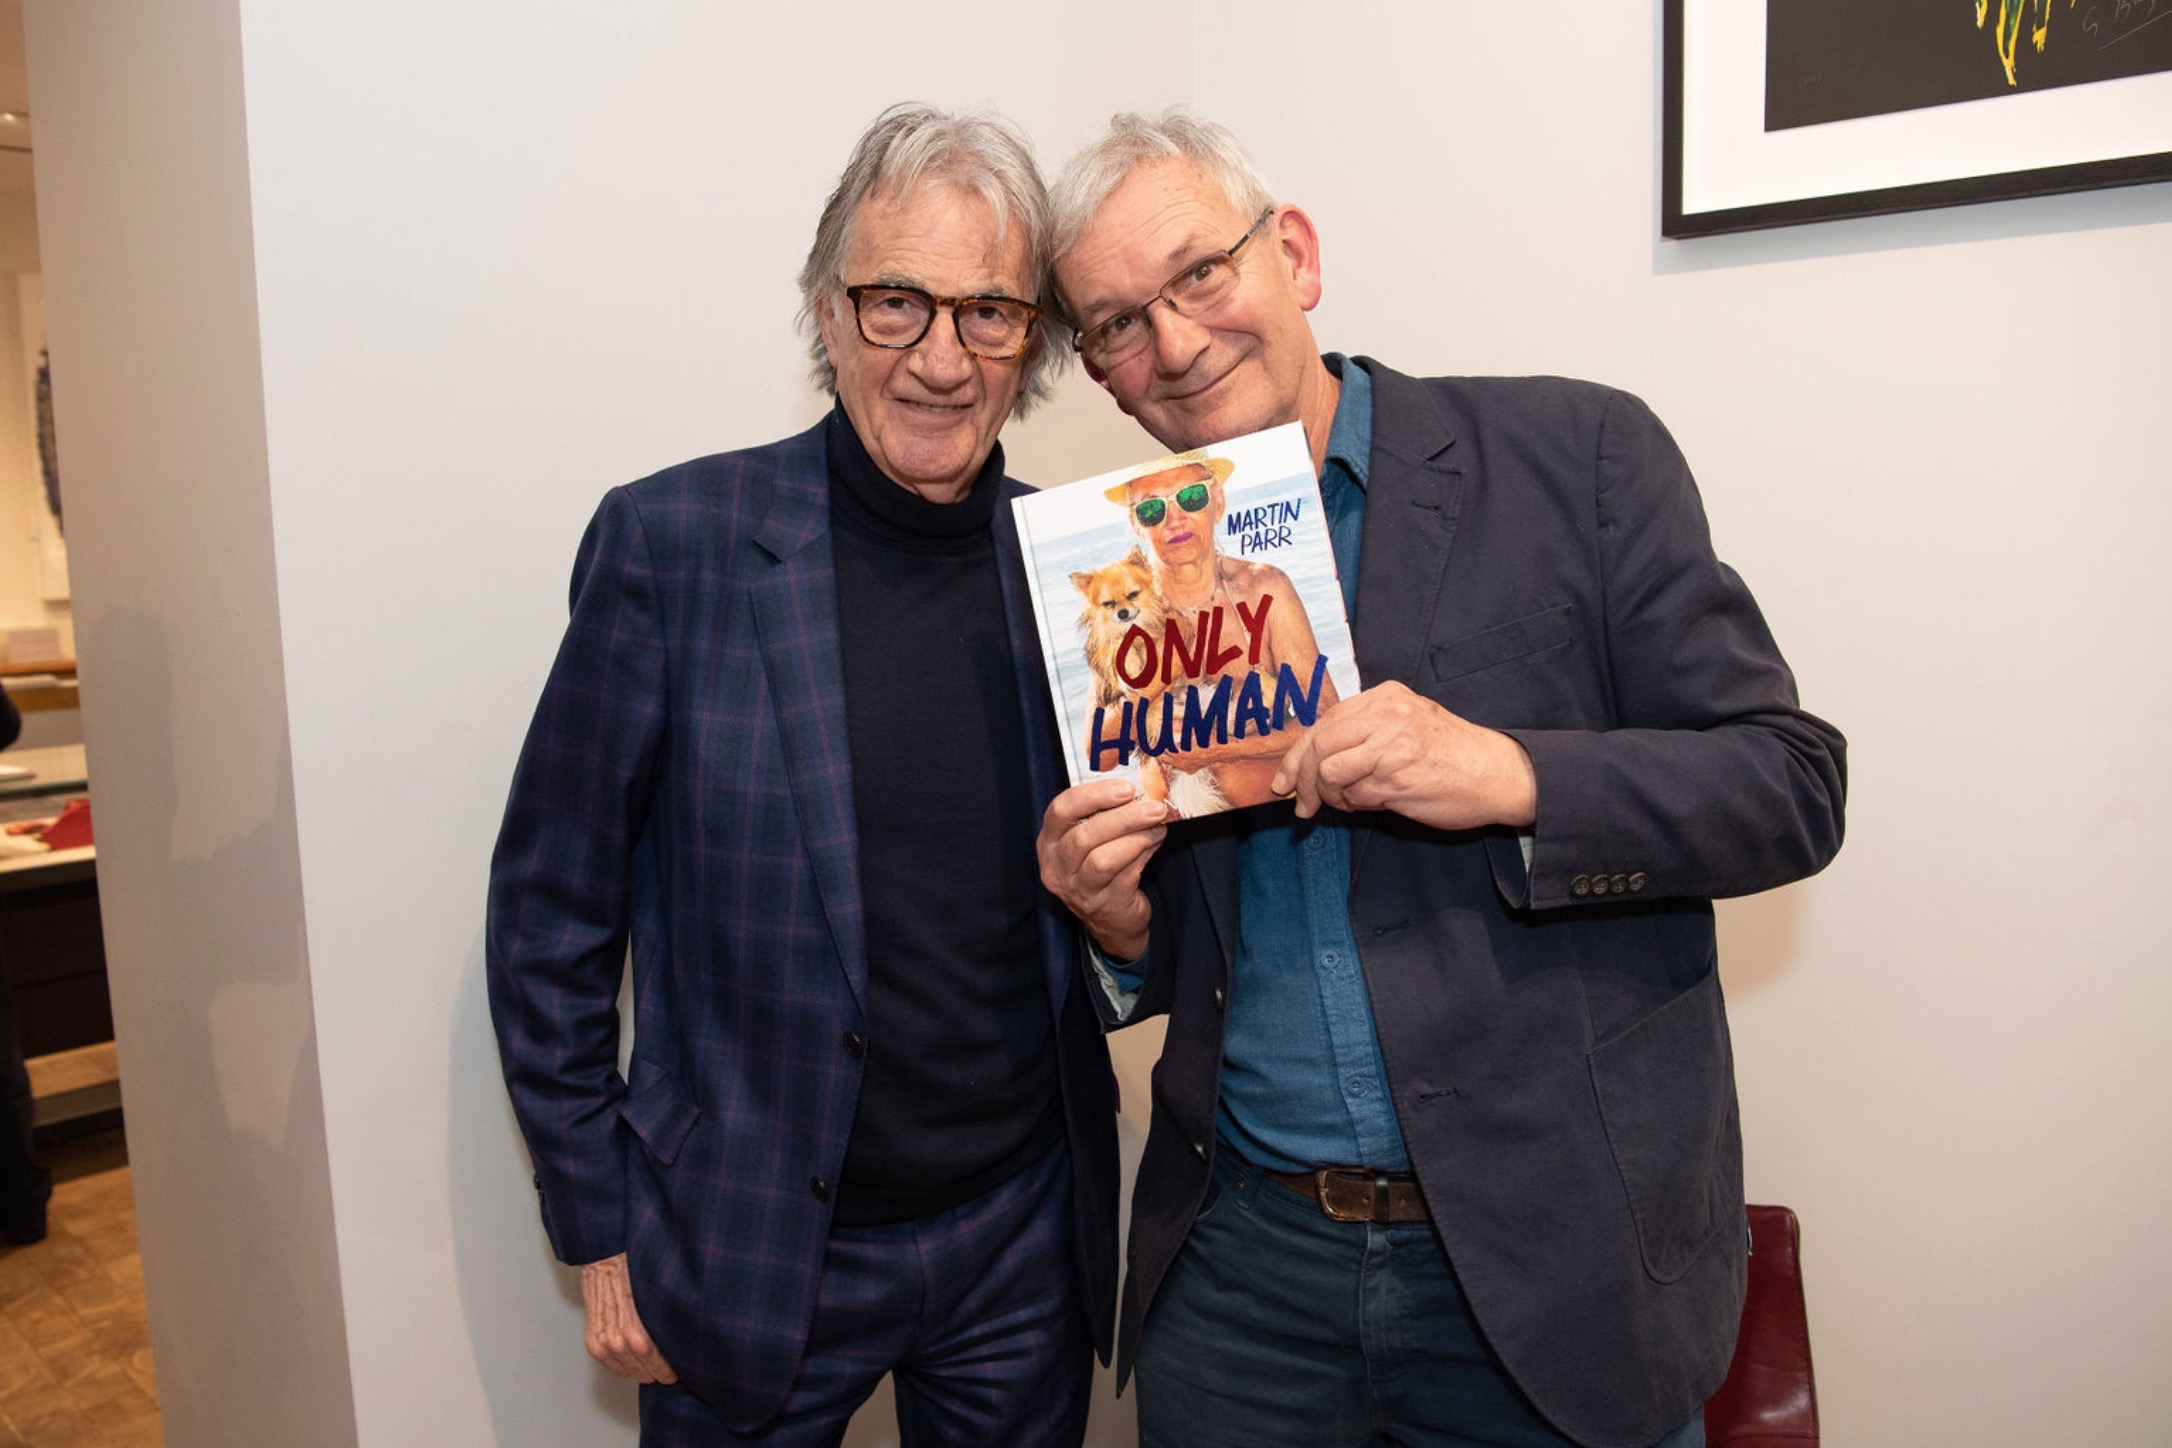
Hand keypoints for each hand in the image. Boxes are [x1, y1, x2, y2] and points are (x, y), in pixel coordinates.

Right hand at [581, 1252, 677, 1383]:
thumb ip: (671, 1320)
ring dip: (645, 1369)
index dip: (676, 1367)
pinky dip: (626, 1365)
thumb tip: (686, 1336)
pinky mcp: (594, 1343)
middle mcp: (620, 1343)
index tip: (684, 1365)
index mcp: (638, 1334)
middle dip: (662, 1370)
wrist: (606, 1259)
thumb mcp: (662, 1296)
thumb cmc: (635, 1271)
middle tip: (672, 1366)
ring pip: (632, 1372)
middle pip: (649, 1372)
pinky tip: (636, 1358)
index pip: (664, 1366)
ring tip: (656, 1361)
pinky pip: (614, 1366)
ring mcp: (605, 1345)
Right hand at [1037, 778, 1168, 959]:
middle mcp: (1057, 868)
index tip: (1126, 788)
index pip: (1060, 811)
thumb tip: (1141, 791)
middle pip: (1082, 837)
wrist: (1112, 919)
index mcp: (1049, 843)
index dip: (1092, 795)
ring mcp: (1079, 890)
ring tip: (1158, 825)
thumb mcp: (1092, 841)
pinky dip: (1144, 854)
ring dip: (1136, 838)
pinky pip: (1126, 876)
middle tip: (1153, 806)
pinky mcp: (1105, 905)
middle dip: (1122, 817)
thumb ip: (1105, 816)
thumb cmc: (1102, 869)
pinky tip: (1156, 841)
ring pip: (1103, 860)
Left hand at [1271, 681, 1536, 830]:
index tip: (1284, 780)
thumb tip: (1313, 759)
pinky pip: (1355, 794)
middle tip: (1301, 804)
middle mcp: (1387, 714)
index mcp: (1386, 697)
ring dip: (1330, 795)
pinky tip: (1371, 804)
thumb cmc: (1452, 754)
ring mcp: (1391, 744)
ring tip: (1349, 802)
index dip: (1297, 754)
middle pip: (1319, 743)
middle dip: (1300, 779)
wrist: (1499, 774)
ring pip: (1329, 770)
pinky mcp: (1398, 776)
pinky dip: (1355, 805)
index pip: (1324, 721)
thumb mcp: (1408, 724)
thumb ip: (1365, 732)